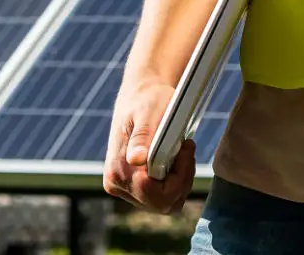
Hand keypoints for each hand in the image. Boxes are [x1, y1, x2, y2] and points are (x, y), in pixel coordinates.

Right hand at [103, 77, 193, 211]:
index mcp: (118, 171)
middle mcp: (117, 185)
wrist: (140, 97)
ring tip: (181, 152)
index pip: (155, 193)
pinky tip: (177, 161)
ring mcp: (125, 189)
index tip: (186, 147)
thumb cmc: (147, 101)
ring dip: (181, 182)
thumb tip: (136, 159)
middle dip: (182, 179)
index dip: (179, 175)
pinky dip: (177, 183)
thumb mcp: (148, 112)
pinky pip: (164, 199)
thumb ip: (142, 137)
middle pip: (162, 203)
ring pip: (165, 204)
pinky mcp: (134, 188)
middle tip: (186, 148)